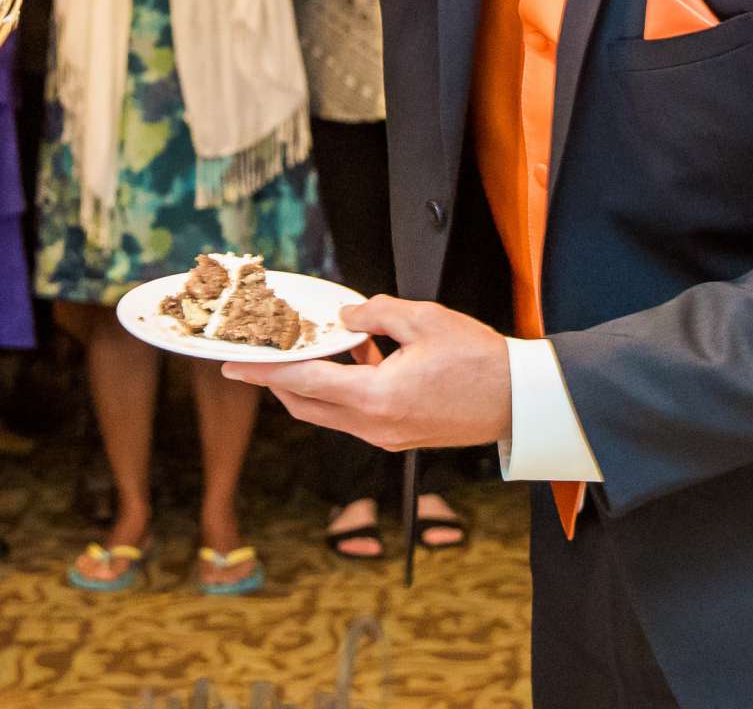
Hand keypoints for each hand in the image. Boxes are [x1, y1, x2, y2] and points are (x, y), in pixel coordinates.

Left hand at [222, 296, 512, 451]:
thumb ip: (376, 313)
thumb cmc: (479, 360)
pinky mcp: (400, 438)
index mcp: (376, 397)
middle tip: (266, 353)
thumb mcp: (425, 319)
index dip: (264, 373)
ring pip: (330, 414)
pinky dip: (344, 391)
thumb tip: (347, 315)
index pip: (304, 384)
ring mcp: (387, 437)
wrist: (519, 402)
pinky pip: (355, 416)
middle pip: (308, 406)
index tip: (232, 367)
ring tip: (321, 347)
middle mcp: (375, 426)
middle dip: (282, 381)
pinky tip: (361, 358)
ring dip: (317, 384)